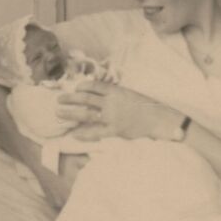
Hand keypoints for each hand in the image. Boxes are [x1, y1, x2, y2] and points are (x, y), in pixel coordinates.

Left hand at [56, 82, 179, 140]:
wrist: (161, 119)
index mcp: (117, 91)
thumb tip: (105, 94)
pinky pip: (96, 132)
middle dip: (71, 98)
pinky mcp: (115, 130)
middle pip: (86, 98)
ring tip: (59, 113)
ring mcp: (112, 116)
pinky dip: (85, 133)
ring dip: (71, 113)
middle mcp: (112, 102)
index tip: (75, 87)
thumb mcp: (133, 95)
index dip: (83, 86)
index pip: (95, 86)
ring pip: (87, 114)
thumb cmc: (149, 107)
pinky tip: (75, 134)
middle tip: (59, 99)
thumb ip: (118, 95)